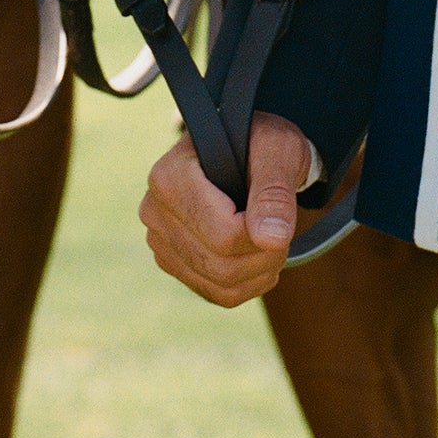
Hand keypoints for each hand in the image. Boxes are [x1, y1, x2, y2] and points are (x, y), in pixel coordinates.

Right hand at [139, 113, 310, 309]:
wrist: (244, 151)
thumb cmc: (259, 144)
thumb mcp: (276, 150)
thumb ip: (274, 191)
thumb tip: (271, 238)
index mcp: (170, 177)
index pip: (223, 234)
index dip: (263, 234)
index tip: (280, 214)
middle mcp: (154, 210)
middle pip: (220, 264)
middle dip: (265, 257)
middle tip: (283, 232)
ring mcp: (159, 240)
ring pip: (219, 285)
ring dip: (259, 273)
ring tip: (272, 243)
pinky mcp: (172, 261)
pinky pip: (215, 294)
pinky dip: (246, 285)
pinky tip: (256, 259)